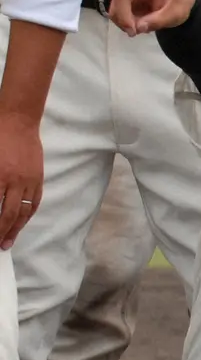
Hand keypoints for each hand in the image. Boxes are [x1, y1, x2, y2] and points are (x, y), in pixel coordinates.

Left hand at [0, 112, 41, 248]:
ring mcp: (28, 181)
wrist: (17, 120)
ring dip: (16, 228)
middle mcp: (14, 182)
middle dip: (2, 232)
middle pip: (8, 214)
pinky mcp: (37, 178)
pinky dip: (28, 214)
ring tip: (9, 239)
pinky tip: (22, 221)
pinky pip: (34, 201)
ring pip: (23, 211)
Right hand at [109, 0, 196, 36]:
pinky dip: (123, 22)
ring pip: (116, 5)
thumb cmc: (179, 2)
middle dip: (123, 15)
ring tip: (135, 32)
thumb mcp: (176, 14)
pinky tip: (135, 28)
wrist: (179, 1)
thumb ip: (159, 20)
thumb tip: (138, 28)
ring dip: (121, 21)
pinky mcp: (127, 1)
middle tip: (132, 32)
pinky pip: (118, 12)